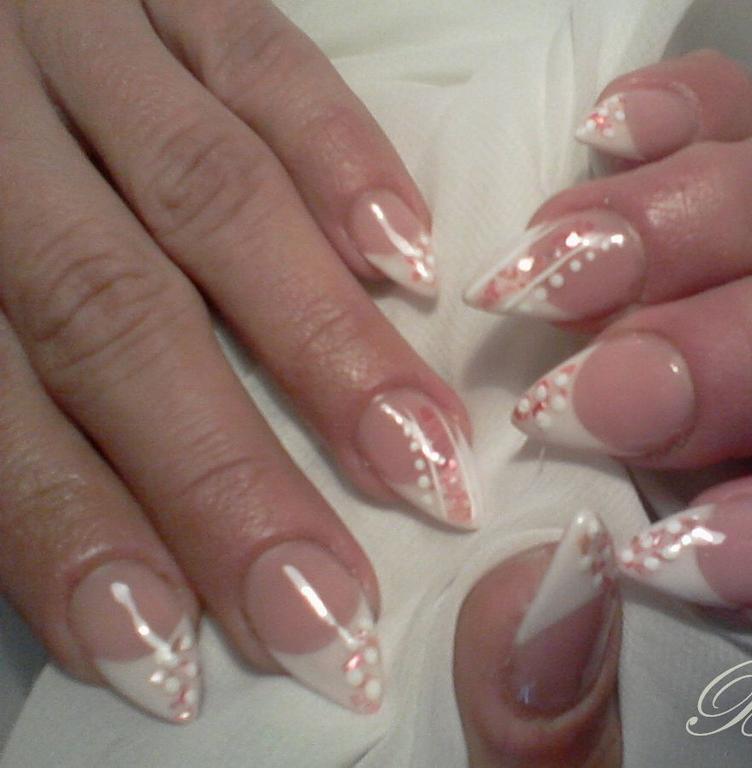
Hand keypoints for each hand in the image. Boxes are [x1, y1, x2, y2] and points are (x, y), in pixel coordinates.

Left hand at [0, 0, 480, 721]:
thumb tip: (114, 558)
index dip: (72, 531)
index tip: (171, 652)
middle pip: (112, 315)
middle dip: (222, 473)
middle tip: (321, 601)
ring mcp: (80, 33)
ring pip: (209, 199)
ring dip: (322, 340)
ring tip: (420, 455)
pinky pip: (261, 57)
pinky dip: (344, 155)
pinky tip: (409, 257)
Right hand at [456, 50, 751, 765]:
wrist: (501, 511)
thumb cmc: (545, 646)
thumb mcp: (549, 732)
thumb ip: (563, 723)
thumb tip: (537, 612)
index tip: (671, 560)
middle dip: (746, 363)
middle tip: (599, 397)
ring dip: (688, 229)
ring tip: (550, 273)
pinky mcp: (689, 193)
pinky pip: (725, 117)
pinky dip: (677, 118)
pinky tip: (601, 139)